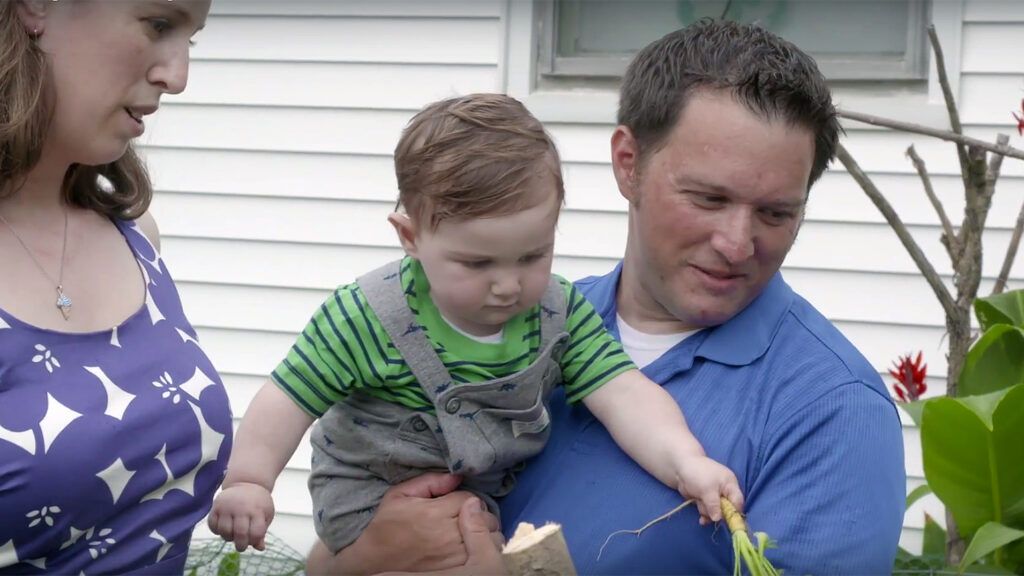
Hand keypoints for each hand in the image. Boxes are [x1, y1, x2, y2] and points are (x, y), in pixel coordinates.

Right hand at [208, 482, 274, 551]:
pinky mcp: (216, 506)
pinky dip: (217, 531)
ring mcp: (227, 507)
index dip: (254, 541)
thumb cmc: (258, 502)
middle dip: (241, 545)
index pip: (256, 533)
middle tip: (241, 546)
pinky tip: (223, 527)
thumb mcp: (266, 514)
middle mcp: (242, 508)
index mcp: (257, 510)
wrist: (247, 482)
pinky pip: (212, 525)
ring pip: (224, 531)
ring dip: (228, 538)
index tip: (253, 541)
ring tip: (233, 534)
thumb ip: (262, 531)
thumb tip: (260, 548)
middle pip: (240, 533)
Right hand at [305, 472, 499, 574]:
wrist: (373, 560)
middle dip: (479, 513)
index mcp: (435, 512)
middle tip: (468, 514)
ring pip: (490, 536)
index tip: (457, 502)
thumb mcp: (399, 495)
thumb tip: (456, 476)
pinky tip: (472, 543)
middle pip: (485, 517)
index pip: (470, 498)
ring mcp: (455, 554)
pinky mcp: (457, 569)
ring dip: (485, 529)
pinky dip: (483, 546)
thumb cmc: (385, 525)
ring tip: (472, 529)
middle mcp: (448, 534)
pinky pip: (484, 554)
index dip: (465, 499)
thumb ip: (429, 482)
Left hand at [675, 455, 743, 523]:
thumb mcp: (707, 489)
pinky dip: (704, 515)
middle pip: (727, 510)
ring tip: (699, 501)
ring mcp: (715, 497)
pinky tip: (701, 520)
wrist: (681, 468)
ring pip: (716, 512)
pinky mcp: (706, 501)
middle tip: (710, 513)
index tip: (729, 522)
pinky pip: (708, 512)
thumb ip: (714, 505)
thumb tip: (718, 519)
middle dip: (718, 514)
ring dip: (707, 512)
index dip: (735, 513)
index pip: (738, 502)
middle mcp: (725, 492)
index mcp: (730, 485)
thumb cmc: (698, 474)